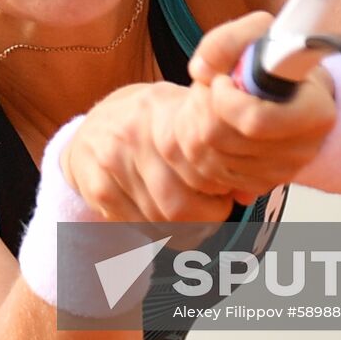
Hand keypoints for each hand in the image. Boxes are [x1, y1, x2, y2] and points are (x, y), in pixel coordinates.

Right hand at [61, 82, 233, 230]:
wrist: (92, 129)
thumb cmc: (150, 123)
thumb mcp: (181, 111)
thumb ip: (215, 140)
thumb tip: (249, 189)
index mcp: (161, 108)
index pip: (201, 166)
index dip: (220, 190)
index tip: (225, 190)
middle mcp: (132, 133)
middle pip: (180, 204)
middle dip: (206, 216)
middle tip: (213, 208)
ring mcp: (111, 162)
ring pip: (160, 220)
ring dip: (184, 227)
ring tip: (191, 213)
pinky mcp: (97, 188)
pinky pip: (138, 226)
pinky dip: (157, 231)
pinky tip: (163, 216)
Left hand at [167, 12, 337, 203]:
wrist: (290, 91)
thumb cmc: (277, 60)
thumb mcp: (260, 33)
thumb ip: (227, 41)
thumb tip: (200, 70)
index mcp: (316, 113)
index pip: (254, 121)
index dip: (225, 99)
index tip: (222, 79)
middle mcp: (302, 150)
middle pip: (222, 139)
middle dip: (202, 107)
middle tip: (210, 87)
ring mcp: (280, 172)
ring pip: (209, 157)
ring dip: (195, 123)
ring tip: (209, 102)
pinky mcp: (258, 184)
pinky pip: (210, 173)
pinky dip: (200, 146)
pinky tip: (212, 123)